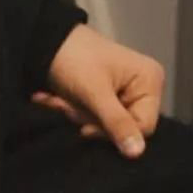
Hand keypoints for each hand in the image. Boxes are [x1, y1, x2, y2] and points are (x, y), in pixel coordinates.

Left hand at [34, 24, 164, 157]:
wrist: (43, 38)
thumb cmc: (74, 58)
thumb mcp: (94, 92)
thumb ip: (116, 122)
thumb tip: (137, 154)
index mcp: (149, 81)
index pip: (143, 126)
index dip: (113, 133)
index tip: (84, 128)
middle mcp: (142, 87)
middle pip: (122, 126)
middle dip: (87, 119)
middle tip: (64, 106)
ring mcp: (123, 91)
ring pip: (102, 123)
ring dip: (75, 114)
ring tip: (55, 99)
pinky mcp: (103, 95)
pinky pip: (91, 115)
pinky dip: (71, 109)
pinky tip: (53, 99)